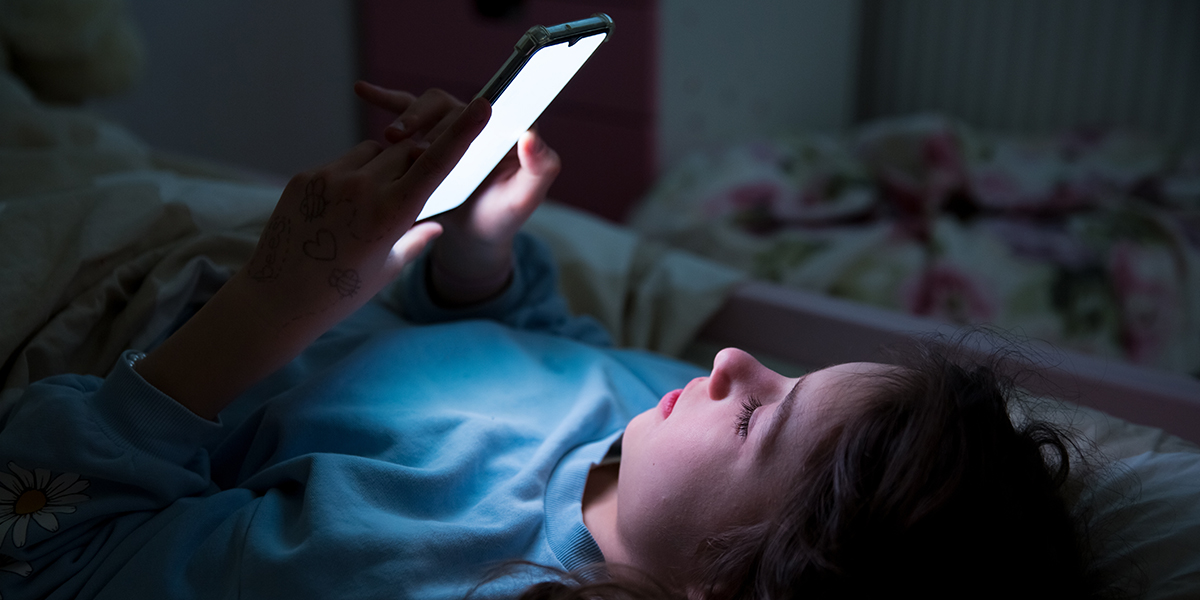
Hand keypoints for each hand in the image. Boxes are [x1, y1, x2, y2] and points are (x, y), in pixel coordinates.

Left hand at [136, 97, 490, 418]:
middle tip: (410, 186)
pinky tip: (338, 211)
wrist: (277, 300)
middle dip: (416, 161)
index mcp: (392, 213)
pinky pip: (342, 163)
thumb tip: (438, 227)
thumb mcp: (388, 269)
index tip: (482, 105)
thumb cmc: (340, 293)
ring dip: (383, 165)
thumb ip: (417, 240)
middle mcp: (362, 188)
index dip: (462, 132)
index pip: (436, 162)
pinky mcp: (305, 177)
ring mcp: (330, 179)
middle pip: (406, 151)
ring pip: (374, 152)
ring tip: (367, 206)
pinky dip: (351, 176)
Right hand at [356, 82, 560, 304]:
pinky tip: (362, 90)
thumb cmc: (501, 217)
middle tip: (413, 145)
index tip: (455, 123)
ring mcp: (450, 125)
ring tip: (391, 136)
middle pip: (453, 107)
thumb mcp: (525, 199)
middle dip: (430, 123)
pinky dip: (384, 98)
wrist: (472, 234)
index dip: (474, 113)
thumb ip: (540, 169)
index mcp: (507, 130)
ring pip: (426, 107)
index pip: (494, 108)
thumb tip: (531, 136)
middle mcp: (478, 121)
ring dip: (408, 117)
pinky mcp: (425, 132)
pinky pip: (405, 110)